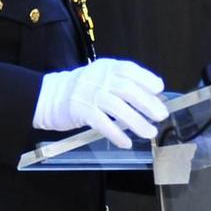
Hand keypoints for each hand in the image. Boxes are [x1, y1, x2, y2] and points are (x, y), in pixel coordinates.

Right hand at [33, 59, 168, 148]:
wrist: (49, 96)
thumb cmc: (81, 89)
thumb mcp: (101, 77)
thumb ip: (123, 82)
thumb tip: (153, 93)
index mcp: (107, 67)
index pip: (130, 70)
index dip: (147, 79)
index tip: (159, 90)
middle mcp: (99, 78)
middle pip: (128, 89)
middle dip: (148, 103)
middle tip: (161, 116)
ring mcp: (90, 94)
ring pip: (118, 108)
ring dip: (137, 122)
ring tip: (149, 132)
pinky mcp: (81, 111)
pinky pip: (103, 123)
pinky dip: (116, 134)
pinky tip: (126, 142)